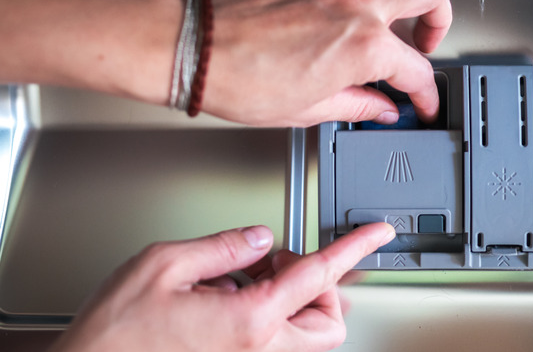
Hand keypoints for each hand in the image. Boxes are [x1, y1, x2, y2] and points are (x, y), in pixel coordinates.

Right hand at [49, 223, 395, 351]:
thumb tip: (258, 238)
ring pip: (306, 336)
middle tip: (284, 261)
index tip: (376, 234)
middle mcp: (260, 350)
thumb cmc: (116, 334)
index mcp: (250, 320)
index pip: (319, 276)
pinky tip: (234, 297)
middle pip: (328, 321)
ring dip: (294, 301)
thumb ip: (224, 246)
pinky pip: (277, 343)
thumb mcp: (165, 265)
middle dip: (320, 286)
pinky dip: (271, 316)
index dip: (353, 249)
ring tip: (251, 277)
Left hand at [204, 0, 451, 126]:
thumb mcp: (309, 109)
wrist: (196, 47)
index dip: (425, 93)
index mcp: (364, 46)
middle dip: (439, 23)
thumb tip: (380, 108)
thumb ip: (358, 104)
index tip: (420, 100)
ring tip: (398, 11)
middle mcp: (357, 2)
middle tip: (422, 43)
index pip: (417, 69)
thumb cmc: (240, 78)